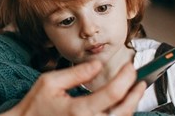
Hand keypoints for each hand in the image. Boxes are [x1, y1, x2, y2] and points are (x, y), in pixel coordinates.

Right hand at [3, 61, 145, 115]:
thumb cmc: (34, 107)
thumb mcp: (50, 82)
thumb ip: (76, 73)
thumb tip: (98, 64)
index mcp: (80, 110)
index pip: (114, 92)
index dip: (126, 77)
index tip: (130, 66)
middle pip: (125, 110)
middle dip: (136, 93)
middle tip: (140, 79)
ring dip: (130, 106)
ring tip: (133, 91)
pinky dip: (119, 115)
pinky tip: (120, 106)